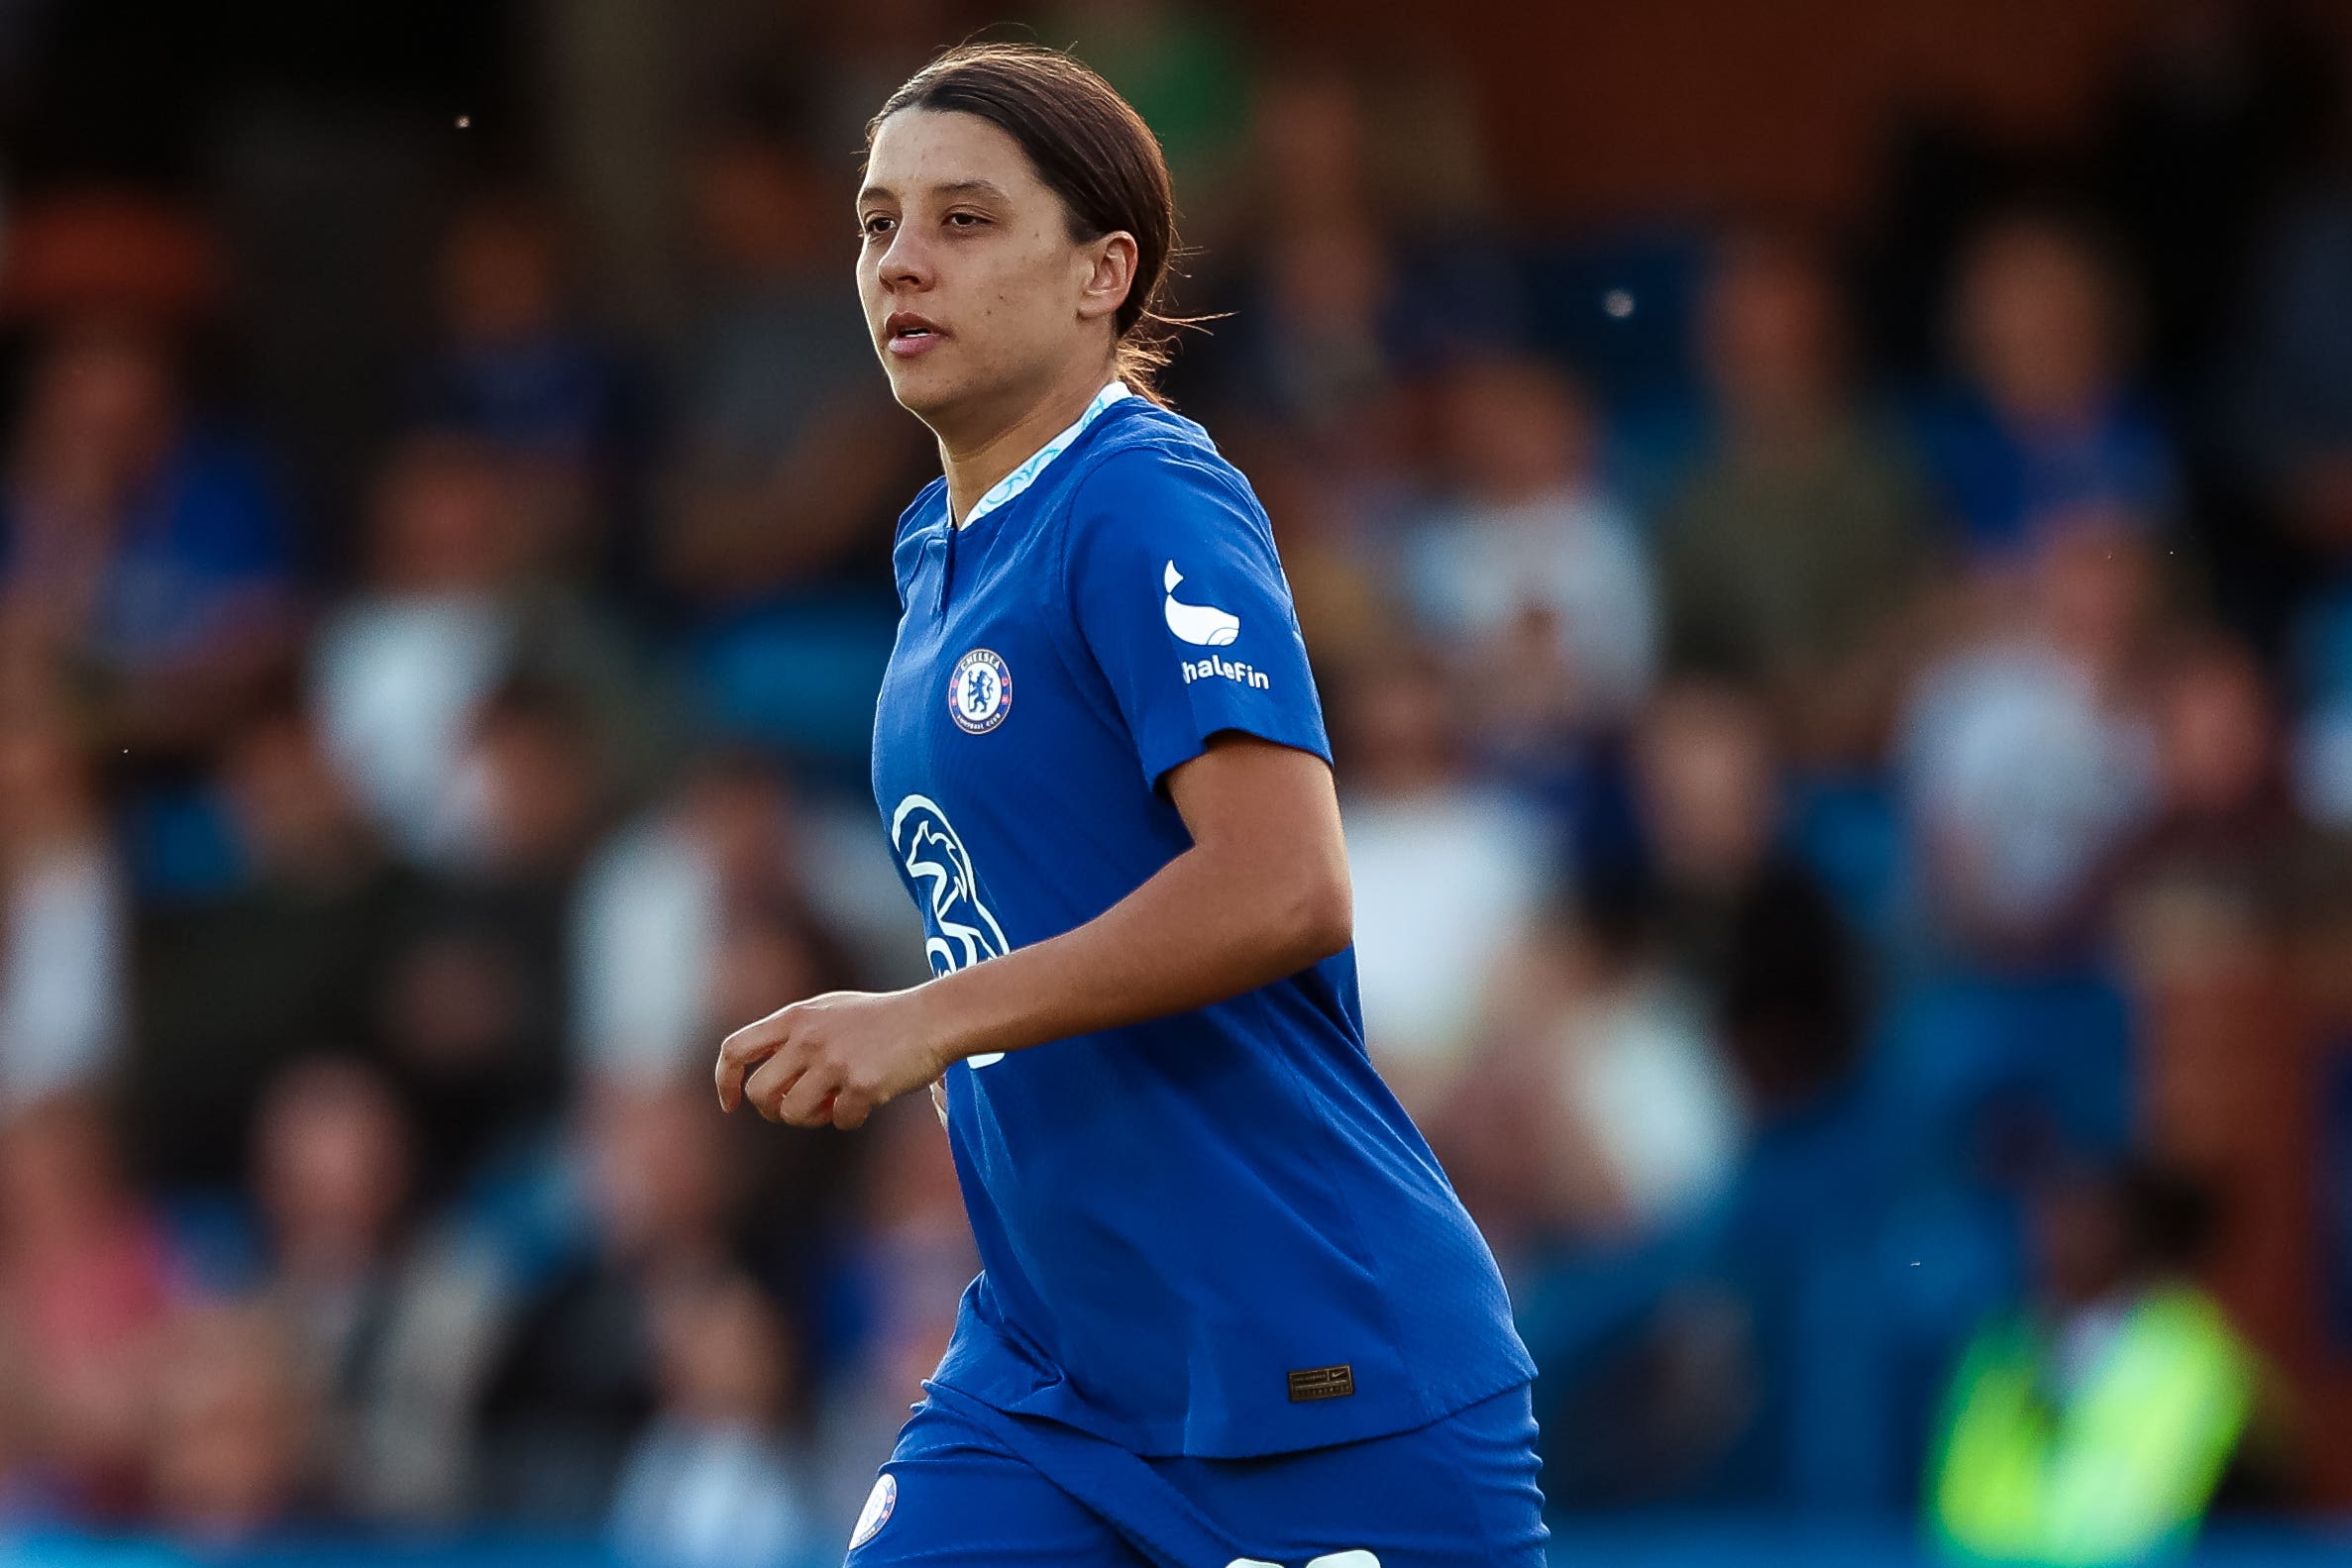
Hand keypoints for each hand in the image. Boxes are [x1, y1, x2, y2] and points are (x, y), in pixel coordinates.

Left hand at [714, 987, 953, 1129]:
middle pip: (760, 1093)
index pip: (734, 1049)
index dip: (725, 1082)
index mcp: (795, 1018)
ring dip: (813, 1118)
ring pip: (794, 1114)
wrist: (933, 1018)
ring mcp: (834, 1061)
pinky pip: (840, 1121)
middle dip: (775, 1111)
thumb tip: (761, 1075)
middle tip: (799, 1108)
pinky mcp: (862, 1084)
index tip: (732, 1105)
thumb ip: (793, 1034)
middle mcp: (808, 1038)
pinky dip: (851, 1119)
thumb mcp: (829, 1010)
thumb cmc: (881, 1018)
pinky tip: (869, 1100)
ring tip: (835, 1103)